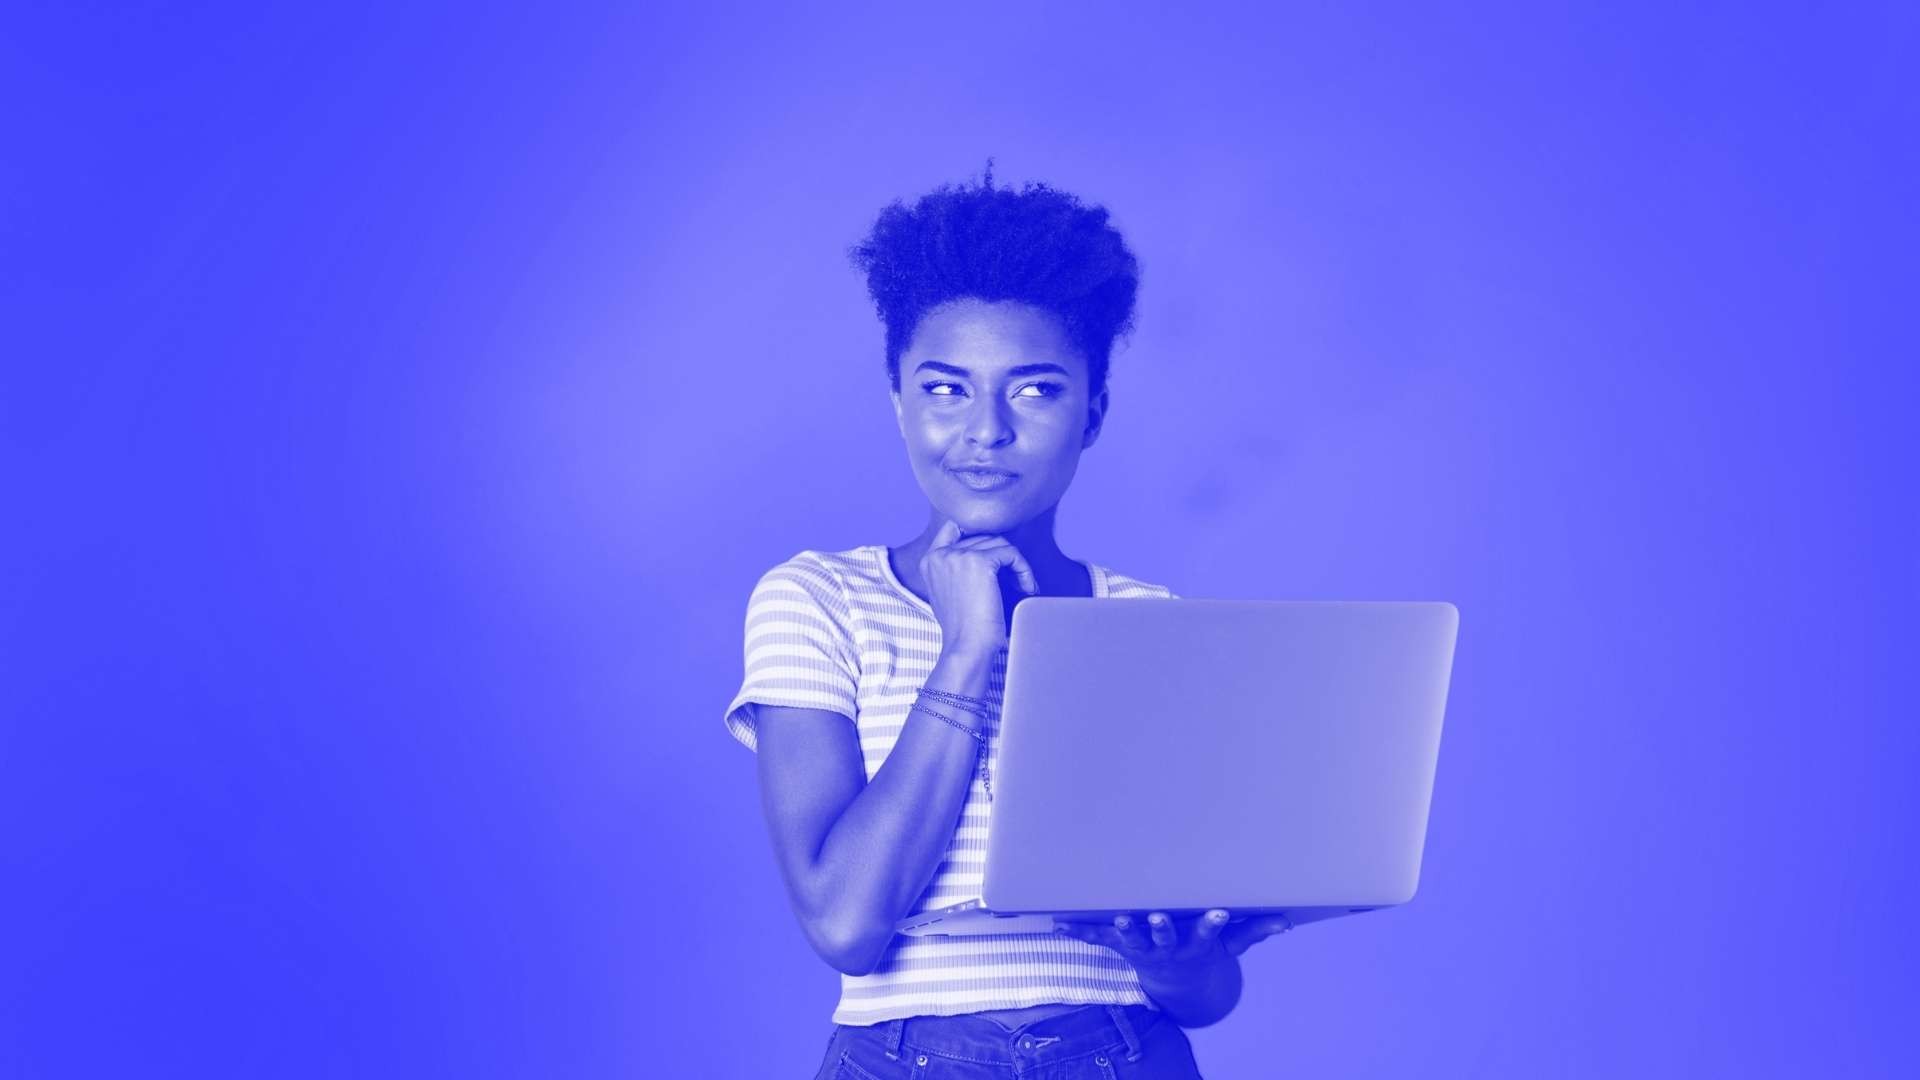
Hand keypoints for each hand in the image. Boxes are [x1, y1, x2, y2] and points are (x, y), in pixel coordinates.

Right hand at [920, 519, 1038, 657]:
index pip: (955, 527)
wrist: (967, 647)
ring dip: (1016, 564)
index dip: (978, 534)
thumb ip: (955, 570)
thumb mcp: (948, 593)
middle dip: (1002, 557)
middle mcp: (941, 554)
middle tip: (1015, 580)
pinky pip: (1012, 554)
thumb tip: (985, 555)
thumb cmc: (963, 628)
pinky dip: (1024, 570)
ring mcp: (959, 556)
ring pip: (1000, 543)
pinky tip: (1027, 587)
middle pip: (983, 536)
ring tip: (1023, 586)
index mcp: (929, 560)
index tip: (996, 554)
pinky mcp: (980, 562)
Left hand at [1054, 909, 1294, 967]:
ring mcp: (1142, 948)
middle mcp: (1167, 948)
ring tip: (1116, 920)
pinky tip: (1059, 924)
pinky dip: (1079, 933)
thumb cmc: (1204, 950)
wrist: (1177, 982)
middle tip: (1157, 917)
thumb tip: (1284, 923)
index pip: (1207, 934)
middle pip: (1163, 938)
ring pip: (1130, 939)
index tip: (1219, 912)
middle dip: (1160, 928)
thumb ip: (1251, 932)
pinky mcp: (1121, 946)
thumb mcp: (1229, 946)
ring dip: (1122, 930)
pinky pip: (1098, 939)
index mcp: (1195, 944)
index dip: (1211, 925)